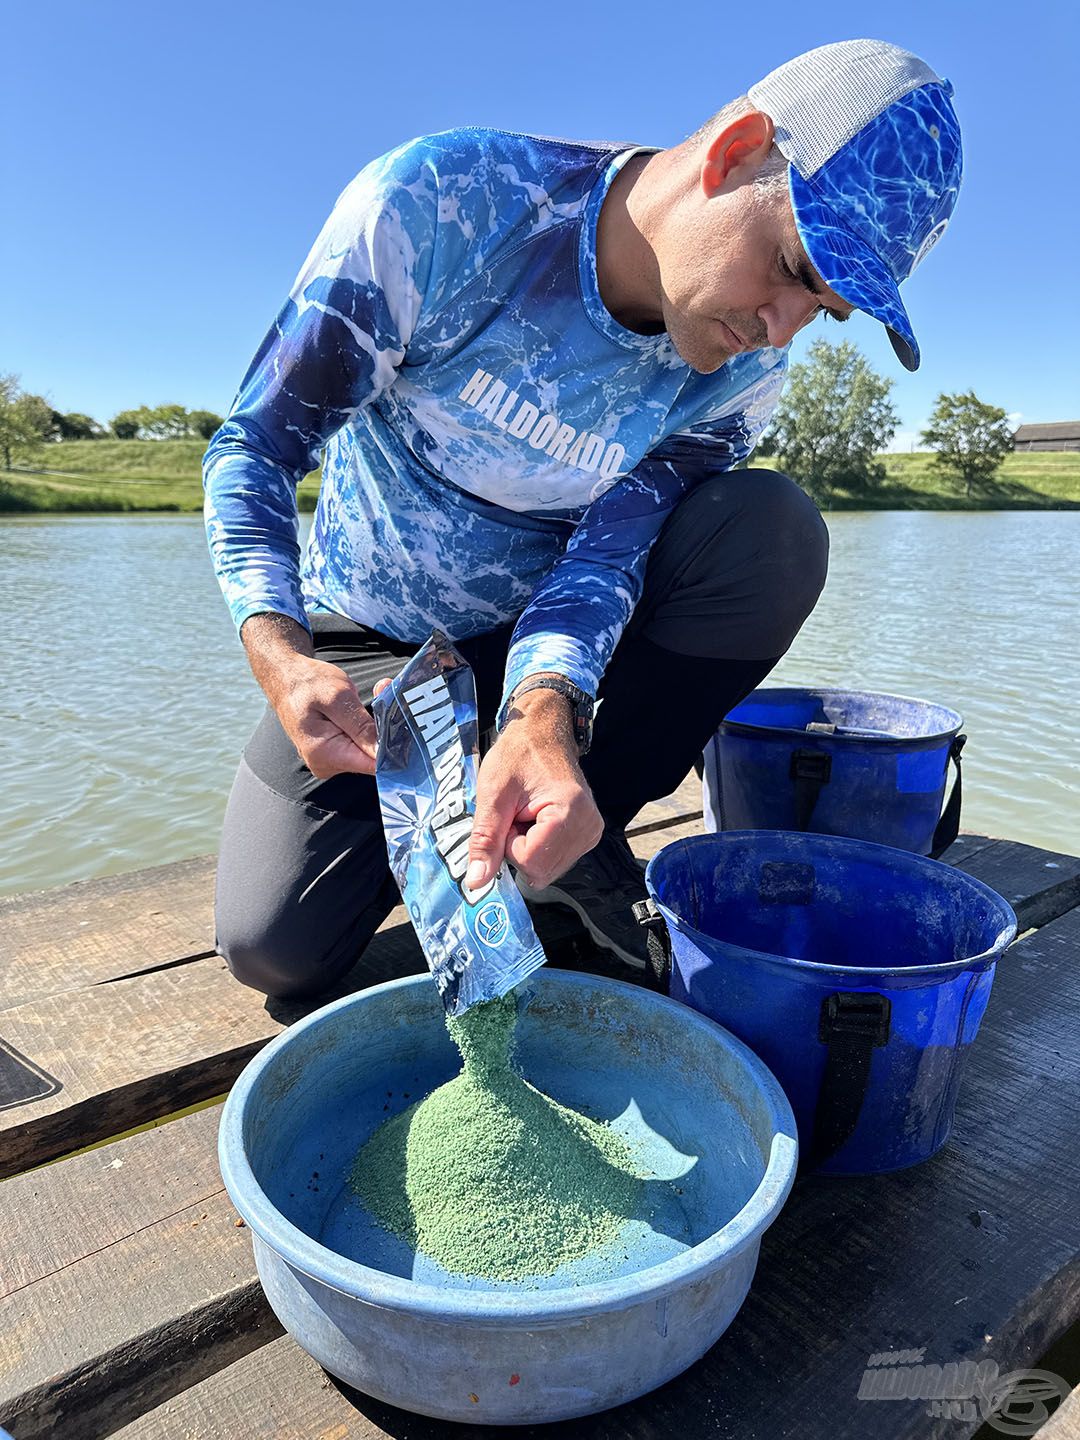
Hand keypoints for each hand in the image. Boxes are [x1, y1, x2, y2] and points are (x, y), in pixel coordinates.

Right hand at [274, 653, 382, 776]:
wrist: (286, 678)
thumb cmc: (307, 683)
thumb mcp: (337, 697)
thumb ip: (361, 726)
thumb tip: (384, 753)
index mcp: (325, 754)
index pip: (371, 765)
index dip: (393, 749)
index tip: (407, 726)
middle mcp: (327, 764)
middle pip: (371, 757)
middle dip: (384, 729)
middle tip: (386, 693)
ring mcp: (331, 760)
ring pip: (367, 749)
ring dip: (375, 725)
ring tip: (376, 693)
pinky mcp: (335, 752)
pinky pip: (359, 744)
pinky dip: (366, 726)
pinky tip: (362, 707)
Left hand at [465, 690, 602, 891]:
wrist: (541, 733)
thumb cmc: (517, 755)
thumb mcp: (492, 795)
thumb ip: (485, 840)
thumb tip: (477, 882)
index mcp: (570, 812)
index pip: (530, 861)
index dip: (509, 843)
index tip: (510, 814)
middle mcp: (588, 826)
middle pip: (541, 870)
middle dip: (519, 849)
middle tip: (517, 814)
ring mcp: (591, 832)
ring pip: (546, 869)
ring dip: (528, 848)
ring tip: (527, 814)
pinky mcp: (587, 835)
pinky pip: (555, 860)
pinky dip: (539, 846)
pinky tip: (537, 820)